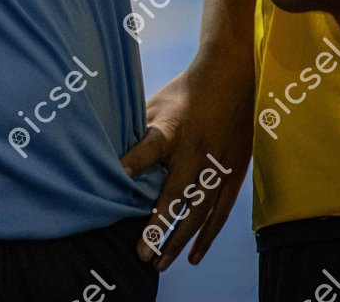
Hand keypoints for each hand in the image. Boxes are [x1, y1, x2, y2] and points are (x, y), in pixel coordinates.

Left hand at [120, 54, 252, 271]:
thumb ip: (137, 130)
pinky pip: (218, 213)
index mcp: (173, 129)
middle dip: (158, 226)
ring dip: (178, 239)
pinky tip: (192, 256)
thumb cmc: (185, 92)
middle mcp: (195, 151)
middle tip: (141, 254)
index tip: (118, 177)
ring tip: (160, 263)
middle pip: (176, 194)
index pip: (151, 146)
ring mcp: (217, 165)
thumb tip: (107, 149)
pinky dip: (206, 236)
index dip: (135, 161)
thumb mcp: (156, 103)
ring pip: (198, 212)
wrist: (231, 77)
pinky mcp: (232, 174)